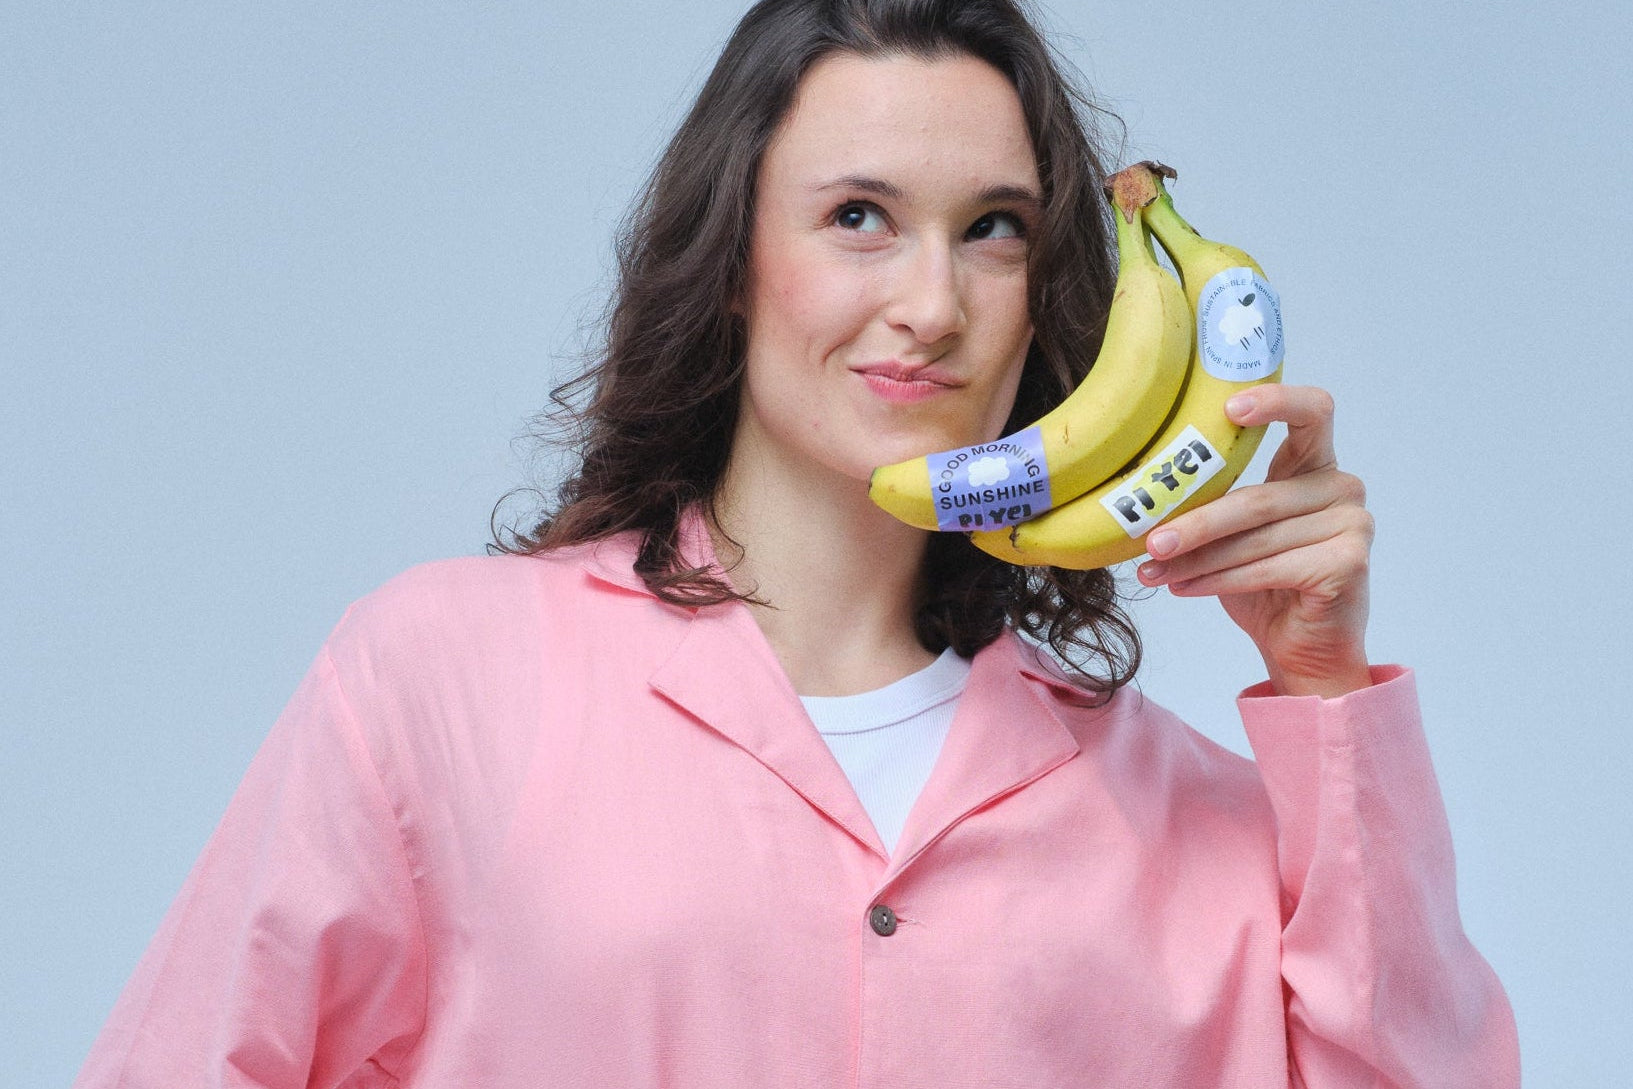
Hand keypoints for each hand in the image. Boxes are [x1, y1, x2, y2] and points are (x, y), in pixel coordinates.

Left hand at [1134, 385, 1373, 697]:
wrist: (1303, 650)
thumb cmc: (1265, 586)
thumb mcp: (1234, 536)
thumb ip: (1214, 504)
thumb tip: (1144, 496)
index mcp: (1315, 467)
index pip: (1313, 412)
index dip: (1275, 401)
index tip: (1228, 408)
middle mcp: (1342, 488)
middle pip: (1257, 497)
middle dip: (1196, 523)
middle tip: (1150, 540)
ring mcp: (1353, 524)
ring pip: (1255, 538)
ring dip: (1197, 559)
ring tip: (1155, 572)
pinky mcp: (1349, 562)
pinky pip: (1268, 568)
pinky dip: (1219, 580)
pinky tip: (1185, 589)